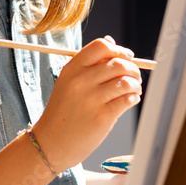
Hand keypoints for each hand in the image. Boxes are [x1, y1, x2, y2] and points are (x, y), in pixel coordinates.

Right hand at [32, 36, 141, 172]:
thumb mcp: (68, 82)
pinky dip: (133, 98)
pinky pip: (127, 100)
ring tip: (133, 89)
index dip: (119, 50)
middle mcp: (81, 80)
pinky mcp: (102, 116)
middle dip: (133, 69)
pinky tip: (130, 100)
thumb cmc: (62, 111)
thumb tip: (112, 42)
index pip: (101, 46)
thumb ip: (89, 64)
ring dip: (135, 84)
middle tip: (134, 76)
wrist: (50, 142)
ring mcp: (92, 99)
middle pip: (118, 63)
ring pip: (126, 81)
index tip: (126, 57)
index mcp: (72, 68)